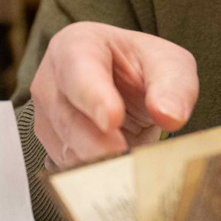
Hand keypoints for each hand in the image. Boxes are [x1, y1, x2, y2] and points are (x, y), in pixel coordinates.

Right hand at [30, 23, 198, 168]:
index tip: (113, 119)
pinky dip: (92, 175)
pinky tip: (117, 173)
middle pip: (66, 116)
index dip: (94, 97)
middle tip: (126, 156)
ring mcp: (46, 116)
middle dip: (96, 142)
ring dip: (96, 162)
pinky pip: (65, 168)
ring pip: (63, 147)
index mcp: (77, 45)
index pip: (78, 71)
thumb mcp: (170, 64)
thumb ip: (174, 86)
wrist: (128, 86)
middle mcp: (51, 80)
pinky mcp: (51, 147)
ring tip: (129, 165)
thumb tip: (170, 115)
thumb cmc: (142, 67)